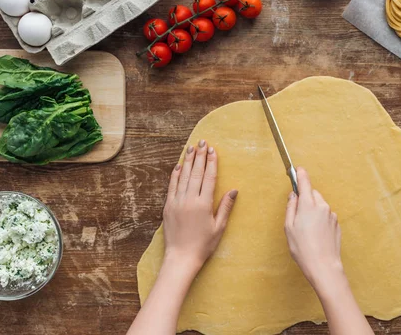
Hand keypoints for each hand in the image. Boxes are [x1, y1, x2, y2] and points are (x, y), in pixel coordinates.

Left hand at [162, 139, 237, 268]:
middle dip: (200, 156)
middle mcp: (189, 200)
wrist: (181, 258)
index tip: (213, 150)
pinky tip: (178, 165)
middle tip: (202, 142)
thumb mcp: (219, 227)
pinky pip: (172, 186)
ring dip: (187, 160)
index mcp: (204, 204)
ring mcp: (177, 202)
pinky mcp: (168, 207)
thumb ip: (225, 207)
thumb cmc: (203, 245)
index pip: (209, 177)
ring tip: (191, 148)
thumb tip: (233, 190)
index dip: (211, 162)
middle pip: (196, 172)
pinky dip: (175, 174)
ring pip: (183, 176)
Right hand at [284, 167, 342, 287]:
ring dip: (313, 211)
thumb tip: (293, 196)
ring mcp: (331, 215)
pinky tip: (316, 235)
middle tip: (297, 215)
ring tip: (307, 230)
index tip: (298, 169)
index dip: (301, 175)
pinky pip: (326, 216)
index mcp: (308, 205)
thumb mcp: (289, 228)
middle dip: (306, 199)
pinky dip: (320, 220)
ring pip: (320, 206)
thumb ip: (291, 208)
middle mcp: (322, 207)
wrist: (324, 266)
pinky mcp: (337, 224)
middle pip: (313, 194)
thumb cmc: (303, 249)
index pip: (305, 183)